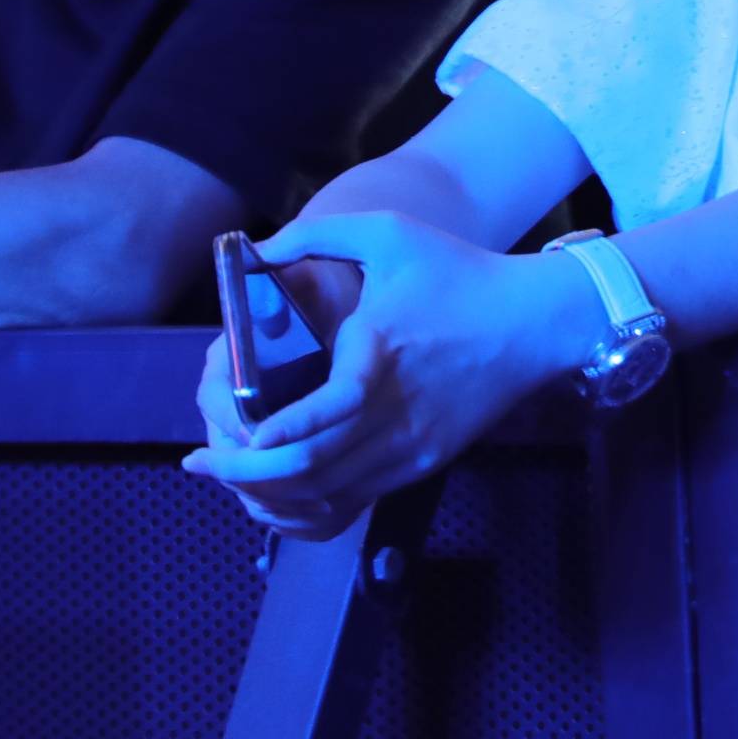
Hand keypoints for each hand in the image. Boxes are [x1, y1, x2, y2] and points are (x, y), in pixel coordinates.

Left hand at [178, 214, 593, 540]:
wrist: (534, 323)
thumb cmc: (460, 273)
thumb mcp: (390, 233)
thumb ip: (318, 233)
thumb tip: (256, 249)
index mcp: (379, 354)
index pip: (323, 413)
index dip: (273, 434)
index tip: (230, 436)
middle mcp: (393, 412)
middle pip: (311, 468)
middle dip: (247, 474)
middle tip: (204, 463)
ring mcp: (410, 446)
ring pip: (329, 494)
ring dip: (272, 495)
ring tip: (229, 479)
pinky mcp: (422, 464)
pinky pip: (355, 501)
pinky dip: (309, 505)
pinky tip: (279, 494)